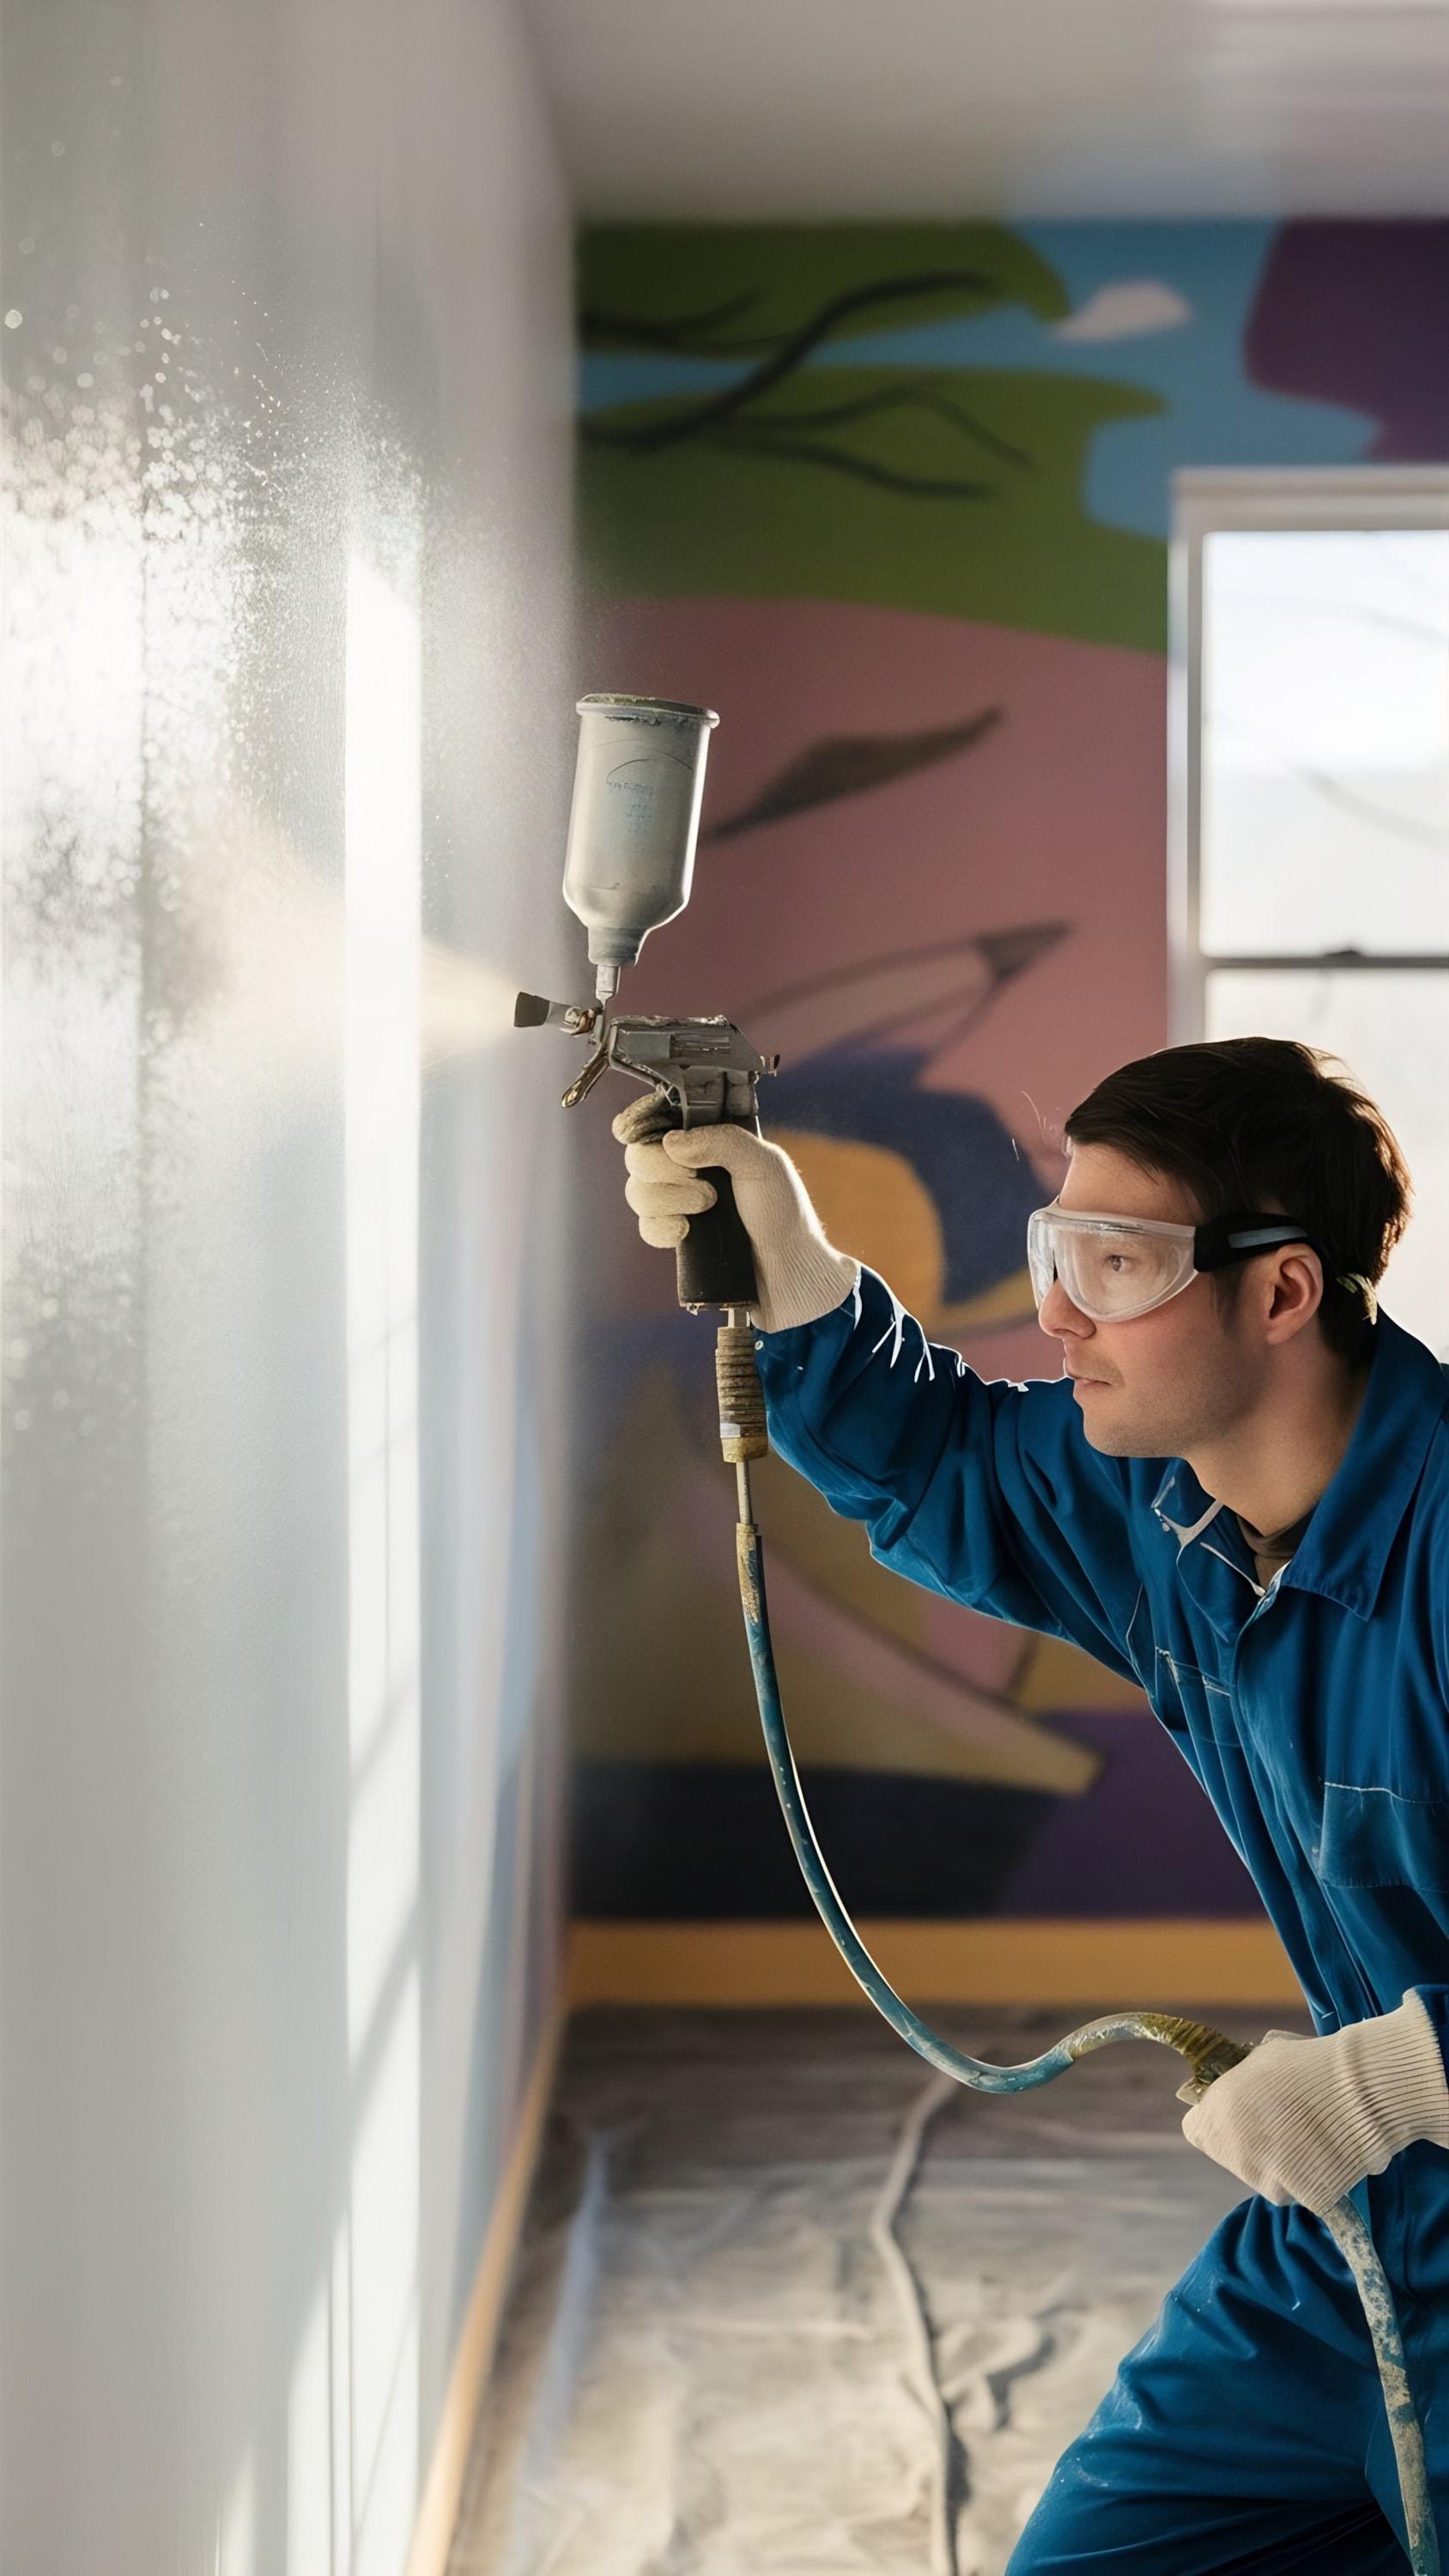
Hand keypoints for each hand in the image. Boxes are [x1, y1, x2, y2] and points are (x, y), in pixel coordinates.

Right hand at [612, 1106, 858, 1334]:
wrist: (786, 1270)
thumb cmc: (783, 1213)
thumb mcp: (763, 1163)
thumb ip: (721, 1141)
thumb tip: (671, 1143)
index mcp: (711, 1140)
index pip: (660, 1120)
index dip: (641, 1122)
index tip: (634, 1131)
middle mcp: (690, 1168)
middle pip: (639, 1155)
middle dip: (663, 1169)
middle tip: (705, 1185)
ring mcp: (679, 1202)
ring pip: (638, 1191)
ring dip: (670, 1200)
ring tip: (708, 1208)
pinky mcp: (675, 1235)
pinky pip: (646, 1226)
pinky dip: (662, 1228)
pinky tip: (686, 1233)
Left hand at [1179, 1991, 1448, 2213]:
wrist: (1357, 2092)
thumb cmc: (1308, 2065)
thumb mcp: (1260, 2058)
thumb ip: (1239, 2079)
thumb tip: (1233, 2085)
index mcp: (1216, 2114)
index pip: (1197, 2131)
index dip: (1214, 2122)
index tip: (1235, 2114)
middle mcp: (1233, 2152)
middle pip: (1232, 2155)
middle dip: (1250, 2142)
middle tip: (1283, 2124)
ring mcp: (1264, 2179)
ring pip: (1264, 2175)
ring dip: (1279, 2164)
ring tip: (1310, 2137)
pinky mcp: (1297, 2198)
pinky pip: (1296, 2190)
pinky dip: (1307, 2179)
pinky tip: (1325, 2154)